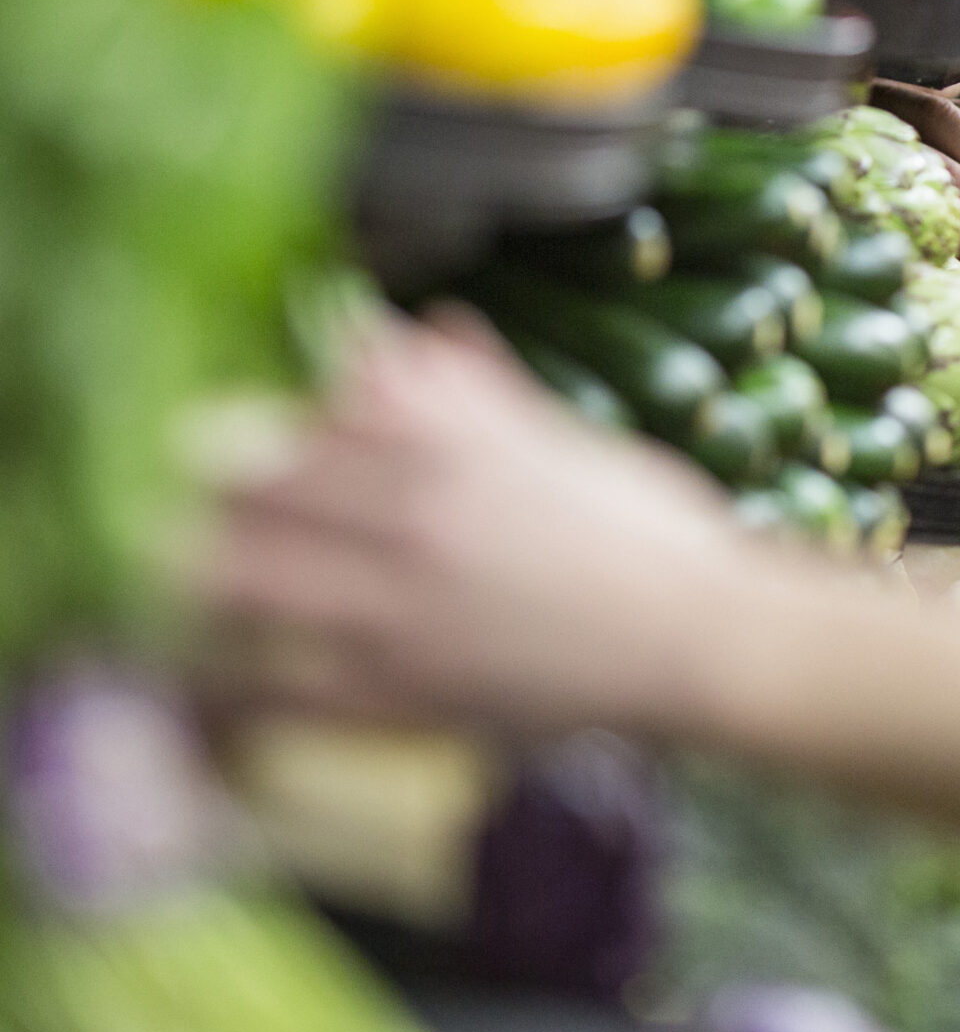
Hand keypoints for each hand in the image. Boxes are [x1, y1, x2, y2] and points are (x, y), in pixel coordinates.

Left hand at [201, 310, 807, 732]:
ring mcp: (391, 609)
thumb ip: (472, 395)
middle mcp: (401, 515)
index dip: (230, 431)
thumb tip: (411, 334)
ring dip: (188, 585)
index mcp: (444, 442)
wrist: (709, 639)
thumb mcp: (563, 442)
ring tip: (179, 597)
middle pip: (232, 489)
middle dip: (196, 499)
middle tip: (184, 515)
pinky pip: (267, 695)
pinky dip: (224, 692)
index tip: (206, 445)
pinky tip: (216, 692)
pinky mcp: (396, 696)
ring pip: (225, 585)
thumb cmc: (652, 535)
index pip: (288, 414)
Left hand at [871, 85, 959, 371]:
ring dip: (881, 132)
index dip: (940, 106)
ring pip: (920, 139)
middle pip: (939, 111)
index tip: (915, 110)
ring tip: (841, 126)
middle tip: (862, 96)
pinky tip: (853, 179)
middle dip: (898, 100)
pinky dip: (883, 183)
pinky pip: (915, 189)